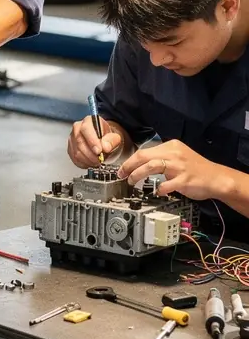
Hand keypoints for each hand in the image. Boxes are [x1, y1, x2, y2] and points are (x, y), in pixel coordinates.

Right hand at [68, 115, 123, 167]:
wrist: (103, 142)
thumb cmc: (107, 137)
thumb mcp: (114, 137)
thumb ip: (112, 140)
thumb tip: (105, 147)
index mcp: (88, 121)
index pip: (86, 129)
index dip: (92, 141)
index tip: (99, 151)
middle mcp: (77, 128)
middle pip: (80, 142)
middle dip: (91, 154)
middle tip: (100, 159)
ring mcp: (72, 139)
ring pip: (77, 152)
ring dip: (89, 160)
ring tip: (97, 161)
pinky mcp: (70, 149)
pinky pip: (75, 159)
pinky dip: (85, 163)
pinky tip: (91, 162)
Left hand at [118, 139, 236, 201]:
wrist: (217, 178)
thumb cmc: (196, 169)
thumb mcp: (178, 156)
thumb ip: (162, 157)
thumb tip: (141, 163)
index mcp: (171, 146)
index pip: (145, 151)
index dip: (130, 160)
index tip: (123, 168)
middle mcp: (174, 154)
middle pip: (144, 156)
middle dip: (129, 166)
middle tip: (121, 175)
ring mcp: (180, 167)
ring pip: (152, 166)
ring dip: (138, 174)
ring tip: (131, 182)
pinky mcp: (185, 180)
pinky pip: (167, 184)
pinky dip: (159, 188)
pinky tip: (157, 192)